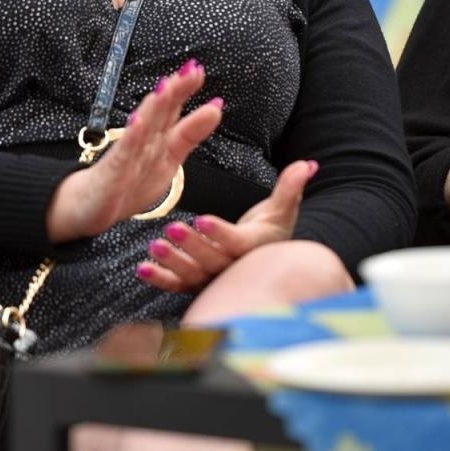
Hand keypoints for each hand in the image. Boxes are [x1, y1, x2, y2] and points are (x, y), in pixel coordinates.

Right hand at [46, 61, 221, 241]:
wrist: (89, 206)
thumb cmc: (128, 182)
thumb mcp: (168, 160)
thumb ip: (189, 134)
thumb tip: (215, 108)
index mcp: (160, 141)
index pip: (175, 111)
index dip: (186, 93)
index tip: (198, 71)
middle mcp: (144, 143)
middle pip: (161, 113)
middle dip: (176, 91)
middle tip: (191, 70)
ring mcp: (126, 155)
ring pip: (143, 127)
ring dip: (154, 107)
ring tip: (166, 87)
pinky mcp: (112, 171)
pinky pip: (123, 153)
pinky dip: (131, 138)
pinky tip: (137, 122)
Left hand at [135, 160, 317, 292]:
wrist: (264, 263)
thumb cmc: (272, 230)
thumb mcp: (282, 209)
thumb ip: (290, 188)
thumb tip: (307, 165)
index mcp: (253, 248)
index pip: (237, 243)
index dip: (220, 233)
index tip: (202, 219)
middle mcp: (233, 268)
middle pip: (211, 260)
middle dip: (191, 245)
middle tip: (170, 228)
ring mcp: (214, 279)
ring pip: (192, 274)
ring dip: (172, 262)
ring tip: (154, 246)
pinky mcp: (197, 284)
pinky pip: (177, 285)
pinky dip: (159, 279)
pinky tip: (142, 269)